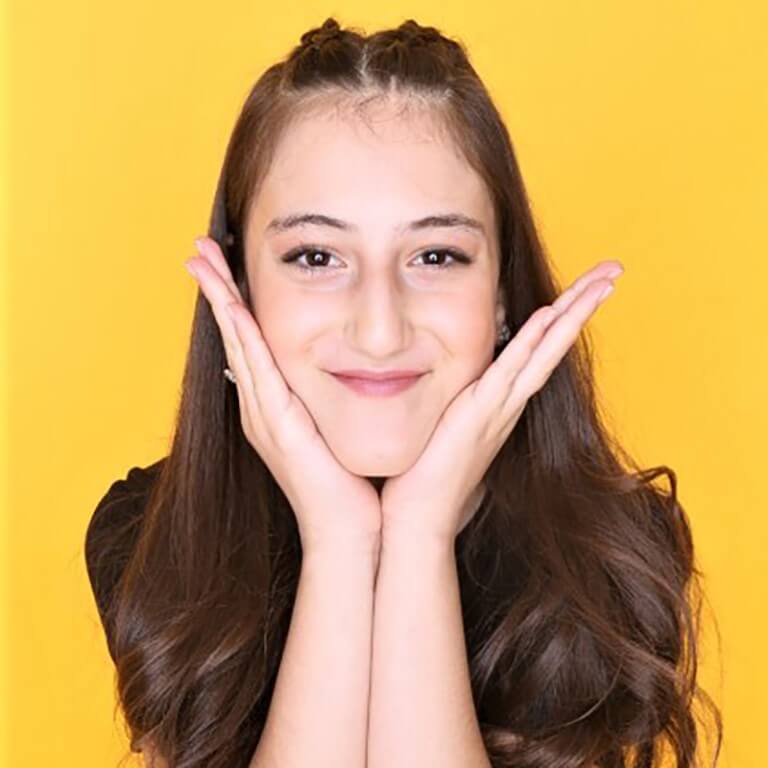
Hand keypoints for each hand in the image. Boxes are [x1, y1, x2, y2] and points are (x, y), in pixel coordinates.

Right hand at [184, 236, 381, 553]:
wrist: (351, 532)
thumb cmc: (351, 484)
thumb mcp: (340, 428)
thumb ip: (336, 398)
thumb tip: (353, 368)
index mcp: (275, 405)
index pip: (251, 342)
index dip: (236, 302)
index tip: (228, 264)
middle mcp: (261, 407)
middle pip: (234, 335)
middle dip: (217, 290)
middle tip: (200, 248)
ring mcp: (264, 416)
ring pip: (237, 344)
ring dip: (220, 300)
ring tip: (202, 260)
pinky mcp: (276, 426)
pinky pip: (257, 370)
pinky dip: (243, 335)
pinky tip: (233, 306)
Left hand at [379, 260, 624, 543]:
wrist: (419, 516)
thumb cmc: (427, 473)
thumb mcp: (447, 423)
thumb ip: (458, 398)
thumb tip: (455, 376)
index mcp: (502, 402)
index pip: (540, 349)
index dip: (565, 316)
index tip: (587, 285)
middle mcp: (509, 402)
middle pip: (555, 343)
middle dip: (584, 304)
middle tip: (614, 270)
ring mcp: (498, 407)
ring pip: (543, 351)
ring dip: (572, 314)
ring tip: (603, 282)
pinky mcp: (478, 413)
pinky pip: (508, 371)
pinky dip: (529, 343)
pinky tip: (547, 315)